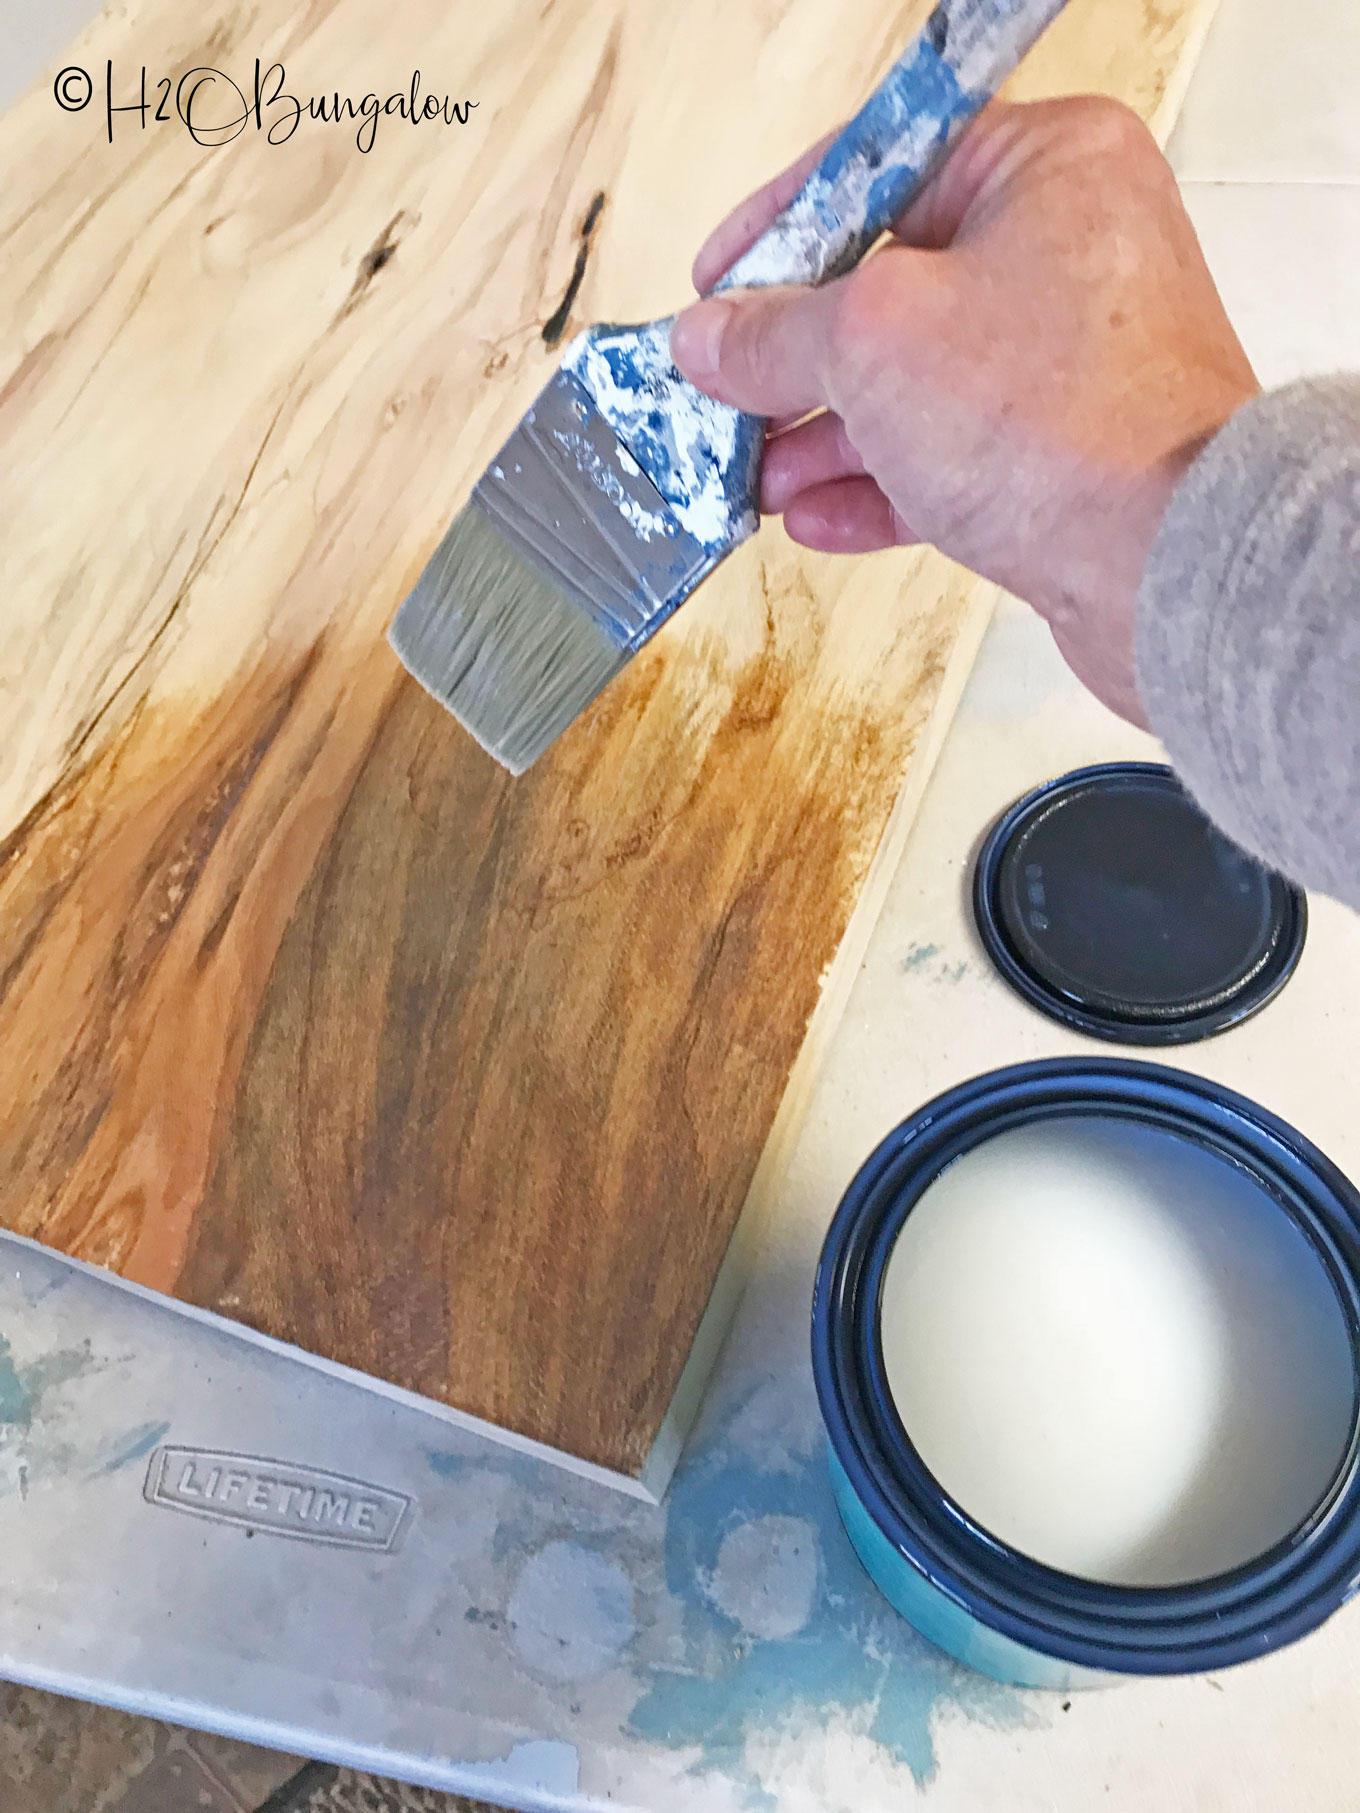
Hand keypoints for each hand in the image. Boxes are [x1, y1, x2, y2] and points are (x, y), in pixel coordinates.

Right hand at [669, 98, 1259, 726]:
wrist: (1165, 565)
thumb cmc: (1058, 421)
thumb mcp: (871, 343)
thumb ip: (774, 334)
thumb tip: (709, 338)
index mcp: (1045, 165)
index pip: (879, 168)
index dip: (781, 227)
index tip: (716, 282)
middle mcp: (1071, 248)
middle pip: (891, 286)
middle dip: (795, 357)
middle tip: (722, 392)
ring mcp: (1073, 358)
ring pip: (916, 383)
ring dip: (825, 434)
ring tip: (752, 475)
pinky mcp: (1070, 454)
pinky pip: (953, 455)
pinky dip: (880, 484)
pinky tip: (815, 518)